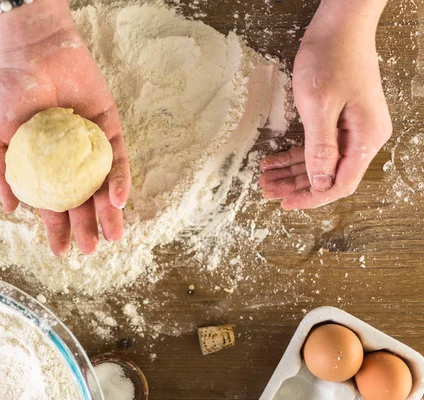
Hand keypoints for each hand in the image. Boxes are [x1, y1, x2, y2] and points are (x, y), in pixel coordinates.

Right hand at [0, 0, 130, 254]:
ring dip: (108, 211)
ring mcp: (90, 145)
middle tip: (90, 249)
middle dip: (86, 226)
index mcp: (43, 165)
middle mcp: (69, 160)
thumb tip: (9, 209)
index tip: (61, 251)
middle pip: (81, 200)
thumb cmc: (8, 92)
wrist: (33, 53)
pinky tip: (118, 200)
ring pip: (103, 185)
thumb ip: (1, 171)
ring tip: (112, 235)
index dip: (56, 228)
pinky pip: (117, 158)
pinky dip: (119, 179)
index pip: (52, 203)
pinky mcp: (108, 128)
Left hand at [259, 0, 391, 209]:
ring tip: (264, 179)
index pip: (340, 183)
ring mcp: (351, 128)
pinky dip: (294, 154)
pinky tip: (272, 160)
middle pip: (329, 175)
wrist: (339, 26)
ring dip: (292, 172)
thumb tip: (320, 183)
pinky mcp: (339, 119)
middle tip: (266, 191)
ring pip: (319, 162)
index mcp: (366, 138)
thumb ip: (320, 148)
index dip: (312, 197)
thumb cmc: (331, 60)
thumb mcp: (320, 106)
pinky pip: (316, 145)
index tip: (286, 204)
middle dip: (296, 186)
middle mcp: (363, 137)